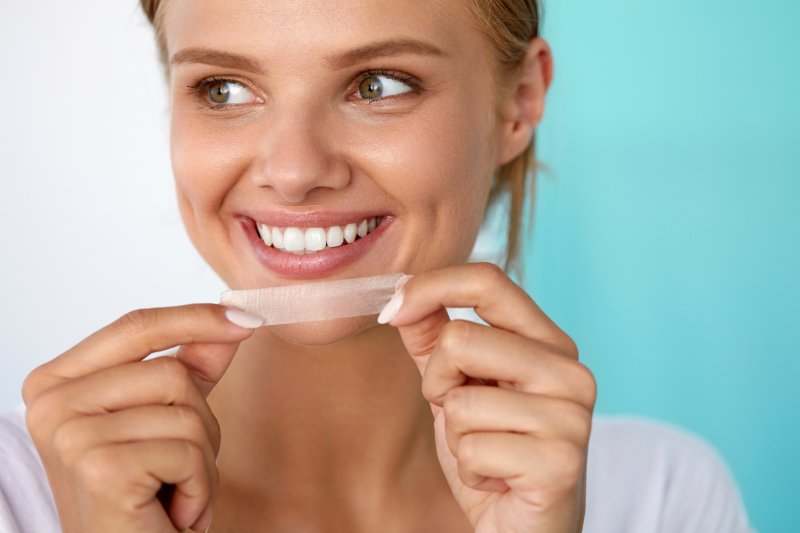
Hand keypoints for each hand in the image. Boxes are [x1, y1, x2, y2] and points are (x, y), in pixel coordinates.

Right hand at [22, 304, 260, 532]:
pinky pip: (188, 452)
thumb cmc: (144, 499)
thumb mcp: (167, 420)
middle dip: (199, 424)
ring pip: (187, 411)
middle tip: (176, 470)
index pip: (136, 327)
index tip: (248, 317)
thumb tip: (233, 318)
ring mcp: (71, 436)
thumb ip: (192, 365)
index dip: (195, 318)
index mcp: (56, 383)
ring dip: (201, 461)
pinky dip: (198, 489)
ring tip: (172, 493)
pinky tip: (170, 513)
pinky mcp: (100, 469)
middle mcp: (51, 405)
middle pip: (172, 372)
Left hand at [383, 263, 595, 532]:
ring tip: (488, 452)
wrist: (524, 528)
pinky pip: (472, 450)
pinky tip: (498, 479)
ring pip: (461, 401)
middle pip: (460, 340)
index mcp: (547, 342)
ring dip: (456, 436)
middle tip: (465, 417)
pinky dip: (469, 472)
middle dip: (439, 384)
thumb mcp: (458, 388)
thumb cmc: (493, 453)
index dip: (431, 286)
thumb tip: (401, 297)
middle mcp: (568, 370)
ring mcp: (570, 415)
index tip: (392, 309)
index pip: (488, 280)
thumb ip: (434, 340)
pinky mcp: (561, 462)